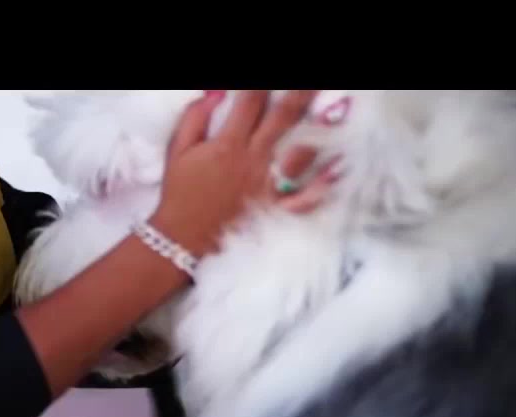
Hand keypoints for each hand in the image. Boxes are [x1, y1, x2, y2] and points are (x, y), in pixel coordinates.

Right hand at [148, 90, 340, 258]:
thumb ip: (195, 118)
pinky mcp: (274, 207)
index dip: (260, 85)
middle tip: (313, 84)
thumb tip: (216, 92)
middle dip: (299, 94)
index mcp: (228, 144)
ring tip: (335, 112)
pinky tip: (337, 167)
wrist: (182, 237)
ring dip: (319, 131)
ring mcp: (268, 184)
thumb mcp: (178, 150)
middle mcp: (253, 160)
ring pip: (301, 153)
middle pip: (283, 119)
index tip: (268, 80)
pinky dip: (322, 184)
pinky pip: (304, 196)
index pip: (251, 102)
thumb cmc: (180, 193)